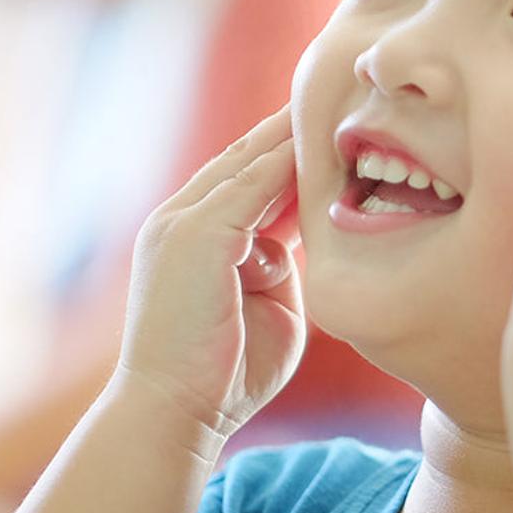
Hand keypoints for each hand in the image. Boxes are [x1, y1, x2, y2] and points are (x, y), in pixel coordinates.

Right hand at [114, 104, 306, 440]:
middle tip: (338, 98)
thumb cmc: (224, 377)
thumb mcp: (264, 309)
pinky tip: (319, 143)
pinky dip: (284, 164)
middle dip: (289, 132)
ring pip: (247, 165)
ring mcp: (181, 225)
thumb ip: (279, 269)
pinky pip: (248, 188)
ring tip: (334, 103)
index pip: (245, 181)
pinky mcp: (194, 237)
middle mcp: (179, 221)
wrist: (174, 414)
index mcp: (193, 238)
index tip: (334, 135)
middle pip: (244, 161)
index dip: (287, 156)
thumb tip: (296, 247)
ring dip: (291, 136)